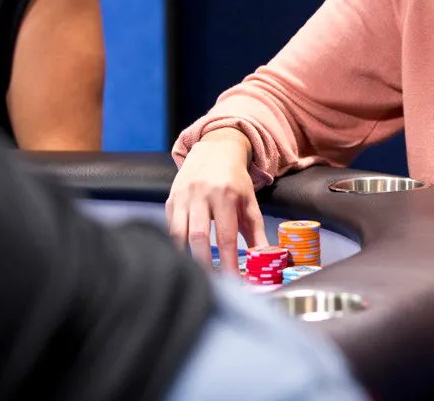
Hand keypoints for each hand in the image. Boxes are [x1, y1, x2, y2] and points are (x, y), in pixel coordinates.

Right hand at [166, 126, 268, 270]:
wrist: (215, 150)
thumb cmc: (234, 180)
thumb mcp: (249, 201)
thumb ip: (256, 229)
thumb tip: (264, 256)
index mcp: (225, 195)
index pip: (225, 235)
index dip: (228, 261)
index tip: (232, 280)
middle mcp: (201, 194)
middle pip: (198, 237)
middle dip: (204, 264)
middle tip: (211, 283)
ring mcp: (182, 196)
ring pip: (178, 233)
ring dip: (185, 256)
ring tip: (194, 274)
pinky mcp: (170, 199)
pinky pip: (169, 226)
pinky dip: (174, 244)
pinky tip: (181, 256)